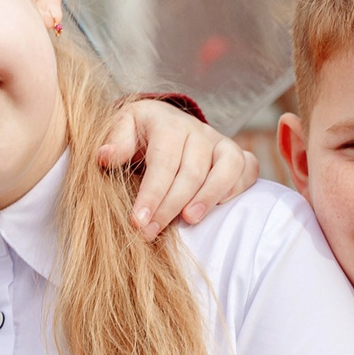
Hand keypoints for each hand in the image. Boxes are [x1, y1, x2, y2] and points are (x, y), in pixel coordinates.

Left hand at [98, 100, 258, 240]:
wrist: (159, 122)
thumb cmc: (137, 132)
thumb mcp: (119, 128)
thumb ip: (114, 141)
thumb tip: (105, 157)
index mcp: (168, 123)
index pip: (163, 161)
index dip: (152, 194)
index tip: (137, 222)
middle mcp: (198, 131)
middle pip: (192, 171)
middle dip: (171, 206)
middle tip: (150, 232)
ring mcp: (220, 141)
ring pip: (227, 167)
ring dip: (209, 197)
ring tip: (189, 221)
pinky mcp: (236, 154)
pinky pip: (248, 169)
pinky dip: (237, 188)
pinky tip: (217, 208)